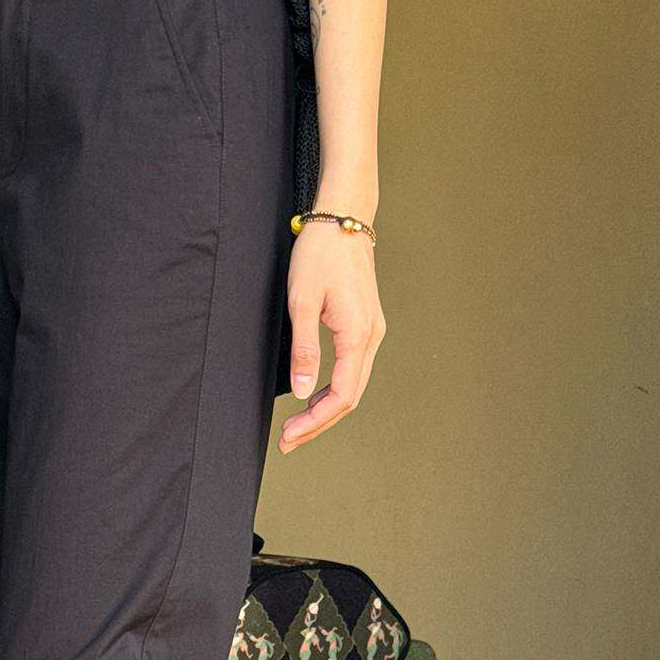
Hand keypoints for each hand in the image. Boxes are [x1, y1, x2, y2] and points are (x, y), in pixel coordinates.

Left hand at [278, 224, 385, 453]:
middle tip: (288, 439)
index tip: (289, 435)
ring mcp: (372, 332)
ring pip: (352, 385)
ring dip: (325, 409)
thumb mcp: (302, 302)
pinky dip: (333, 389)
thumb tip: (301, 393)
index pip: (341, 396)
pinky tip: (313, 397)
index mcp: (358, 335)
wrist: (343, 219)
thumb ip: (304, 350)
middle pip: (350, 397)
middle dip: (318, 423)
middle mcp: (372, 337)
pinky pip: (353, 369)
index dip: (315, 422)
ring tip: (296, 424)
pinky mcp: (366, 325)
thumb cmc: (320, 254)